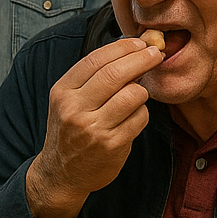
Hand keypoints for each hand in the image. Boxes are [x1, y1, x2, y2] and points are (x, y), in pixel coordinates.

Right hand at [25, 37, 163, 217]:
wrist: (61, 173)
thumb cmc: (70, 130)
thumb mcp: (68, 100)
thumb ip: (92, 76)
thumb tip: (128, 47)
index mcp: (62, 92)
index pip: (95, 60)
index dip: (123, 48)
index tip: (140, 43)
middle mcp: (74, 109)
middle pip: (116, 74)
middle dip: (142, 59)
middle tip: (155, 54)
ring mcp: (93, 129)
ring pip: (133, 95)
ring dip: (141, 90)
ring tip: (137, 94)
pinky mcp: (112, 145)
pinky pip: (140, 118)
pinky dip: (142, 113)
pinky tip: (133, 116)